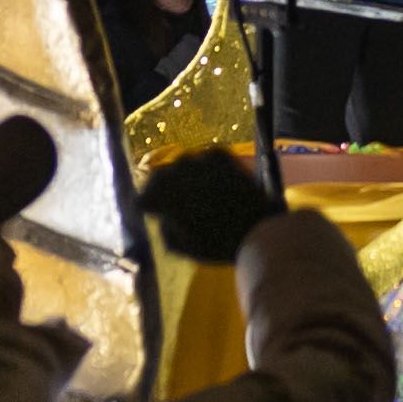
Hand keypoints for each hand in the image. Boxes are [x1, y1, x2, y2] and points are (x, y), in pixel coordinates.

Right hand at [135, 146, 285, 260]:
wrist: (258, 228)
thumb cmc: (217, 245)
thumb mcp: (182, 247)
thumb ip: (164, 229)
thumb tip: (161, 215)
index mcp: (164, 196)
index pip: (143, 196)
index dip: (146, 206)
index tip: (149, 213)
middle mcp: (177, 172)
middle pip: (160, 177)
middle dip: (161, 189)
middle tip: (168, 202)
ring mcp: (199, 159)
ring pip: (181, 165)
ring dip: (183, 177)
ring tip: (193, 193)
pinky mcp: (220, 154)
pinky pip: (204, 159)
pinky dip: (204, 169)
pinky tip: (211, 183)